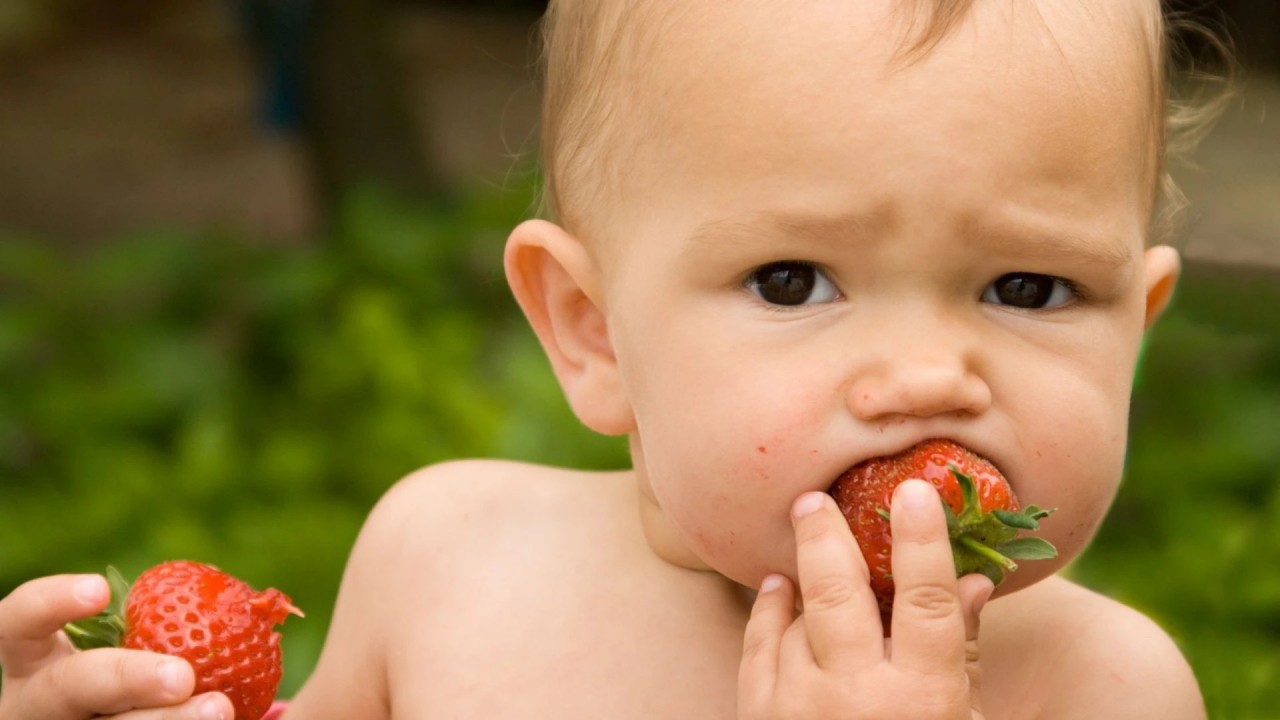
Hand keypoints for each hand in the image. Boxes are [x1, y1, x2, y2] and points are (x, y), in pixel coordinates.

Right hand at [0, 574, 233, 719]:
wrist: (140, 718)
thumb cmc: (142, 678)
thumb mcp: (141, 648)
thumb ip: (171, 624)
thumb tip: (260, 606)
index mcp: (36, 663)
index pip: (18, 625)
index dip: (50, 604)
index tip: (101, 589)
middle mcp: (37, 707)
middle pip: (69, 688)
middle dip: (126, 678)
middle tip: (182, 675)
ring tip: (220, 710)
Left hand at [739, 480, 994, 718]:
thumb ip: (963, 653)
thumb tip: (975, 579)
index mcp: (924, 700)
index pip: (924, 602)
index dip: (922, 540)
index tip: (916, 489)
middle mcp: (857, 700)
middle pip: (837, 592)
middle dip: (826, 535)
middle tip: (815, 495)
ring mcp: (801, 710)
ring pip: (795, 617)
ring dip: (800, 578)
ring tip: (806, 537)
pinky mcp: (761, 719)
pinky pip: (758, 647)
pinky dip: (768, 612)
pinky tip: (777, 589)